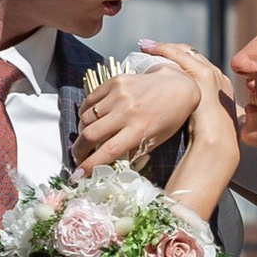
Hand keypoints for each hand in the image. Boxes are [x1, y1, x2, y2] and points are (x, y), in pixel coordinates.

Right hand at [76, 40, 229, 172]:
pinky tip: (89, 119)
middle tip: (77, 157)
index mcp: (139, 130)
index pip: (107, 151)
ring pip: (86, 117)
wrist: (179, 86)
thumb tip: (110, 162)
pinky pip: (90, 100)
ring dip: (82, 131)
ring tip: (85, 137)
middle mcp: (127, 112)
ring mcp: (119, 94)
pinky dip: (85, 112)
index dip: (89, 165)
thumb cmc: (169, 117)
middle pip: (90, 134)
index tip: (78, 174)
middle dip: (78, 150)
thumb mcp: (156, 140)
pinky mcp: (115, 81)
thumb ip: (133, 150)